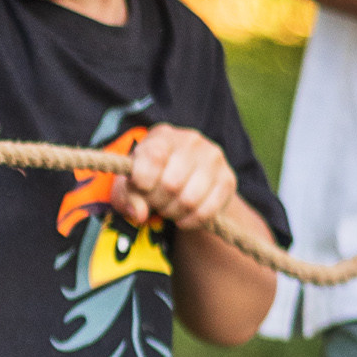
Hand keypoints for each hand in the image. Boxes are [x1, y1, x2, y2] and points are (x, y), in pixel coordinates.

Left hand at [113, 122, 237, 233]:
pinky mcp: (228, 179)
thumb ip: (128, 197)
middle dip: (158, 201)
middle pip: (171, 184)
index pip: (153, 157)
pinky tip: (184, 215)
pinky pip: (206, 211)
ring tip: (170, 206)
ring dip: (174, 212)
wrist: (183, 181)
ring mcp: (213, 158)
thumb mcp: (130, 185)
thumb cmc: (150, 179)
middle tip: (156, 201)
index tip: (142, 187)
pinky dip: (190, 221)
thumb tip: (140, 214)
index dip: (143, 181)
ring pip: (189, 200)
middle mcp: (191, 141)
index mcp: (163, 135)